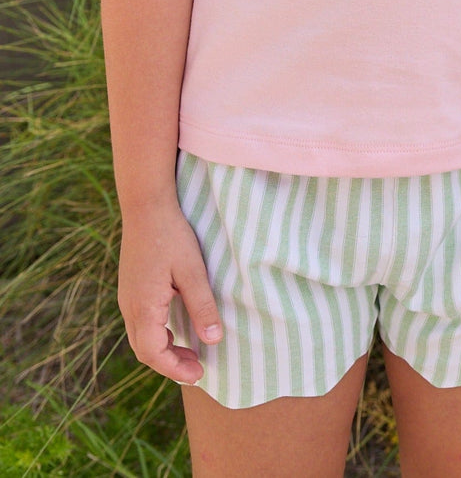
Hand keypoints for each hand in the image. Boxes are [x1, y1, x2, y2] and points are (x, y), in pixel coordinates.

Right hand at [118, 201, 222, 383]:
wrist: (146, 205)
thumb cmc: (171, 235)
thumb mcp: (193, 271)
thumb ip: (202, 306)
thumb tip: (213, 341)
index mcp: (143, 306)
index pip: (153, 353)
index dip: (174, 369)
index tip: (198, 375)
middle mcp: (128, 306)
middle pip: (144, 350)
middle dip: (170, 364)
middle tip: (198, 368)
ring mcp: (126, 297)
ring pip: (140, 337)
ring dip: (163, 349)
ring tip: (190, 353)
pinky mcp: (130, 288)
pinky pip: (140, 322)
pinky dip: (157, 334)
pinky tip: (175, 328)